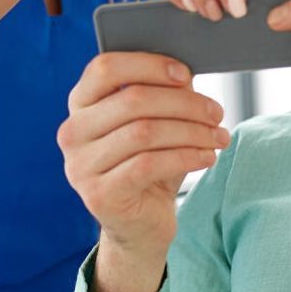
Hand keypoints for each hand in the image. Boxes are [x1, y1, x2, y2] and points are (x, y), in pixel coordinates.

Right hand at [58, 52, 229, 291]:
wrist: (139, 226)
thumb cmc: (148, 166)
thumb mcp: (152, 126)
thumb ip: (159, 95)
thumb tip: (184, 75)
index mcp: (80, 105)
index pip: (104, 68)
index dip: (148, 65)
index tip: (185, 74)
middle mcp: (72, 133)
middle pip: (132, 100)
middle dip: (183, 103)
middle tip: (216, 112)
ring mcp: (81, 166)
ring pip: (145, 132)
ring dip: (192, 131)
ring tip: (218, 136)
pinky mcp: (100, 195)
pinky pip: (150, 164)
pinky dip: (186, 156)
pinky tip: (207, 157)